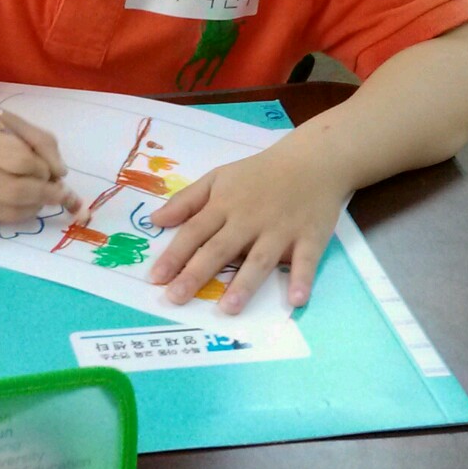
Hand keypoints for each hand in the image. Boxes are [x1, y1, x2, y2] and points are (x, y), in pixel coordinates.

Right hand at [0, 93, 79, 223]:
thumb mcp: (0, 114)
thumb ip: (36, 139)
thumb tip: (60, 174)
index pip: (19, 162)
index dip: (43, 168)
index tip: (49, 168)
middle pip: (16, 193)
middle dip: (46, 194)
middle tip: (59, 191)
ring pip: (7, 212)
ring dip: (33, 207)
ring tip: (41, 194)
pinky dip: (12, 211)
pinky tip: (16, 198)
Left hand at [147, 136, 346, 314]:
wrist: (313, 159)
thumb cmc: (259, 174)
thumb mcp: (218, 177)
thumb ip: (187, 200)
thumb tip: (155, 220)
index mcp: (225, 205)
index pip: (194, 232)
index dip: (174, 255)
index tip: (155, 279)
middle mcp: (249, 219)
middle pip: (220, 249)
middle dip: (197, 273)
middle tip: (176, 298)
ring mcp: (281, 229)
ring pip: (260, 259)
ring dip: (245, 284)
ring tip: (229, 309)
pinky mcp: (311, 236)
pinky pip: (306, 260)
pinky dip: (302, 278)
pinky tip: (295, 299)